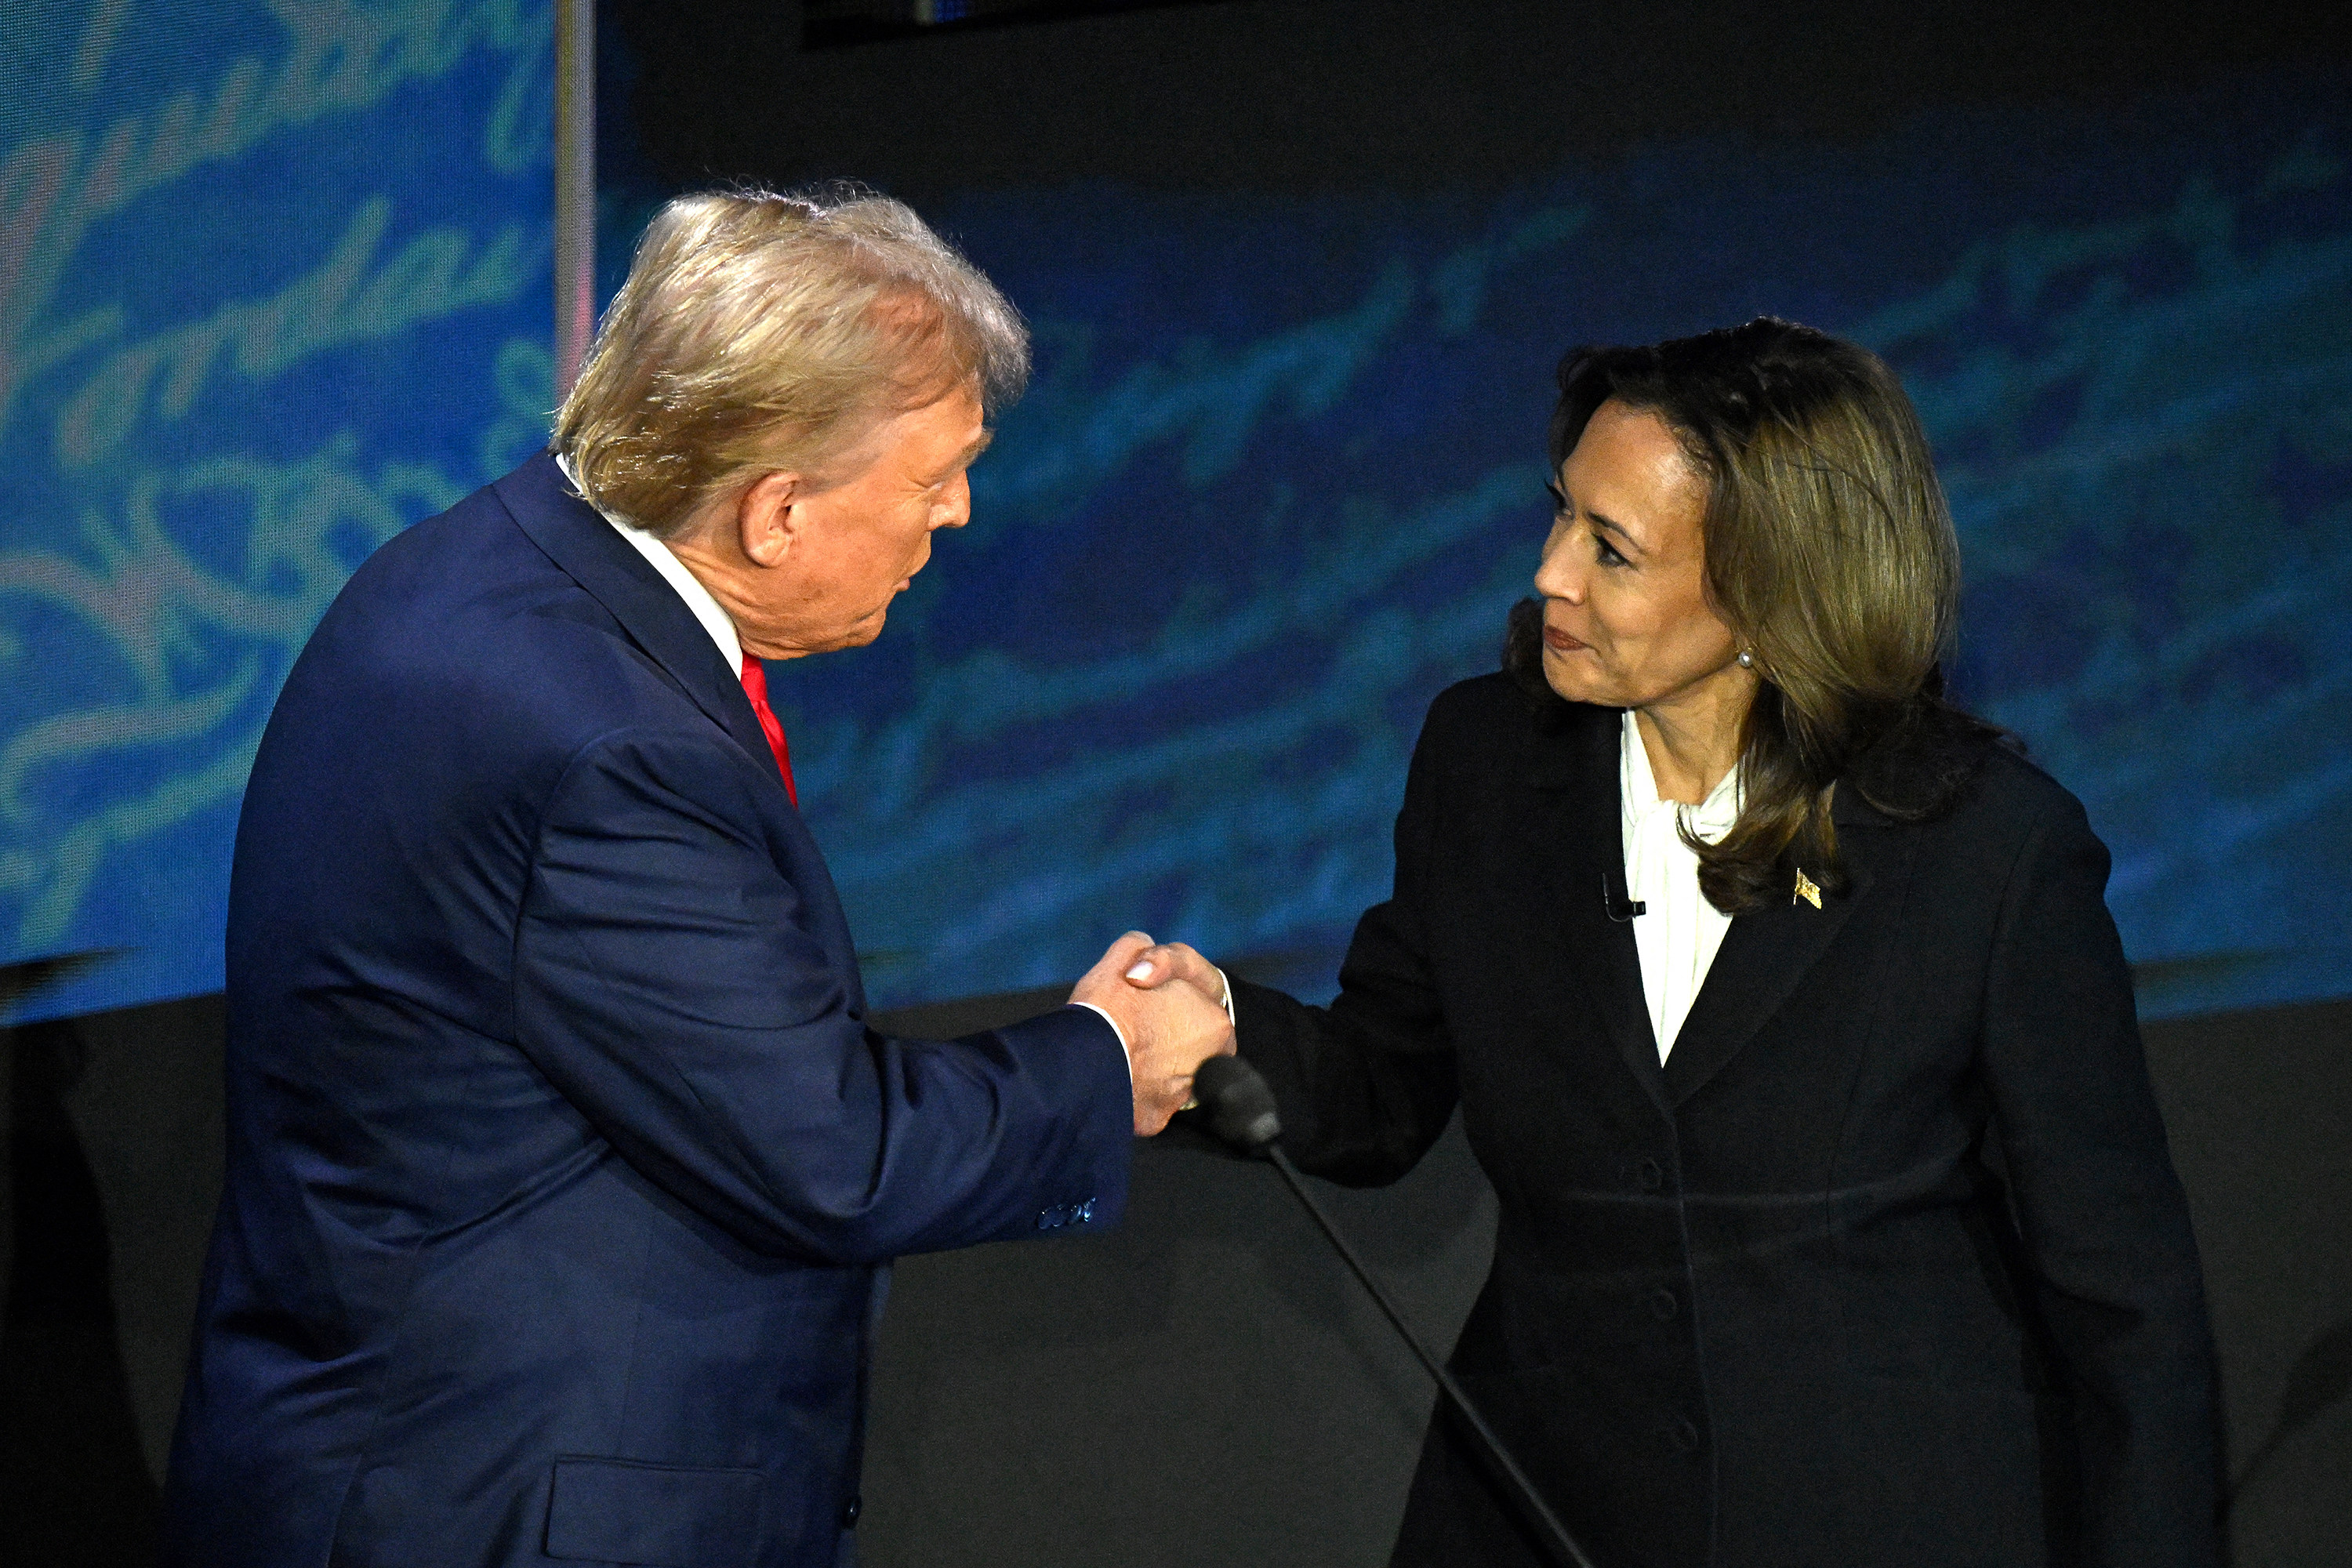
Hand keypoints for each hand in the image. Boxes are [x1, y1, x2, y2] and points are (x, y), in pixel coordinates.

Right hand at [1071, 932, 1234, 1135]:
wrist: (1082, 1065)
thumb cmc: (1108, 1009)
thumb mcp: (1123, 960)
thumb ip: (1142, 950)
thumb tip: (1143, 951)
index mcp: (1216, 1023)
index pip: (1197, 1012)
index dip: (1167, 1005)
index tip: (1142, 1006)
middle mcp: (1211, 1064)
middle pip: (1186, 1047)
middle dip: (1163, 1039)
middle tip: (1131, 1031)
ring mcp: (1185, 1096)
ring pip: (1168, 1077)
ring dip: (1150, 1068)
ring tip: (1121, 1055)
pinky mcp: (1158, 1119)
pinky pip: (1147, 1104)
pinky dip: (1133, 1094)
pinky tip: (1115, 1079)